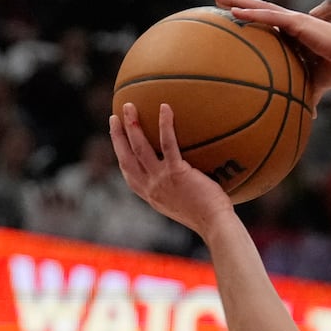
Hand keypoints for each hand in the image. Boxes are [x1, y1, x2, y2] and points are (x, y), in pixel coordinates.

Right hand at [109, 102, 234, 237]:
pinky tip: (165, 108)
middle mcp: (150, 187)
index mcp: (150, 194)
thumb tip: (188, 175)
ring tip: (129, 106)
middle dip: (117, 135)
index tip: (116, 137)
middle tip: (115, 116)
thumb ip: (178, 189)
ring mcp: (161, 179)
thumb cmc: (208, 216)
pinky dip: (164, 124)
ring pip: (139, 147)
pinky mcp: (176, 172)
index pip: (128, 171)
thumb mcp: (184, 203)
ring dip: (132, 125)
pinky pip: (167, 143)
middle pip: (126, 156)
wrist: (215, 224)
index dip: (119, 153)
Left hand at [215, 0, 330, 109]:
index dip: (250, 19)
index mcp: (296, 34)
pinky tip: (235, 11)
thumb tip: (309, 115)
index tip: (231, 18)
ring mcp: (295, 20)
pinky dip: (252, 13)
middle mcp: (293, 22)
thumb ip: (308, 95)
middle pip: (259, 10)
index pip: (268, 23)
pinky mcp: (299, 22)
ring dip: (238, 2)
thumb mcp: (317, 83)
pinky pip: (270, 16)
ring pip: (260, 7)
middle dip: (238, 4)